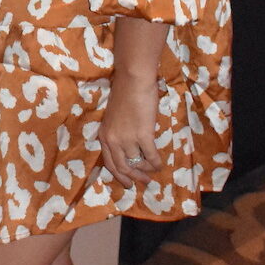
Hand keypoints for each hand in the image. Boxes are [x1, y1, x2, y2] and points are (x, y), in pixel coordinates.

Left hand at [97, 69, 159, 187]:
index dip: (119, 175)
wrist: (133, 80)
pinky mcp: (142, 135)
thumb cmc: (126, 94)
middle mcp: (112, 139)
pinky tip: (160, 165)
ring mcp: (126, 138)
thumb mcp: (115, 117)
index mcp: (104, 135)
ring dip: (147, 170)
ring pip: (137, 163)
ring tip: (153, 172)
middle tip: (143, 183)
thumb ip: (120, 133)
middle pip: (121, 167)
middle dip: (133, 178)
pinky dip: (156, 163)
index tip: (127, 184)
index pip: (109, 163)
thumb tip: (133, 148)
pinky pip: (150, 156)